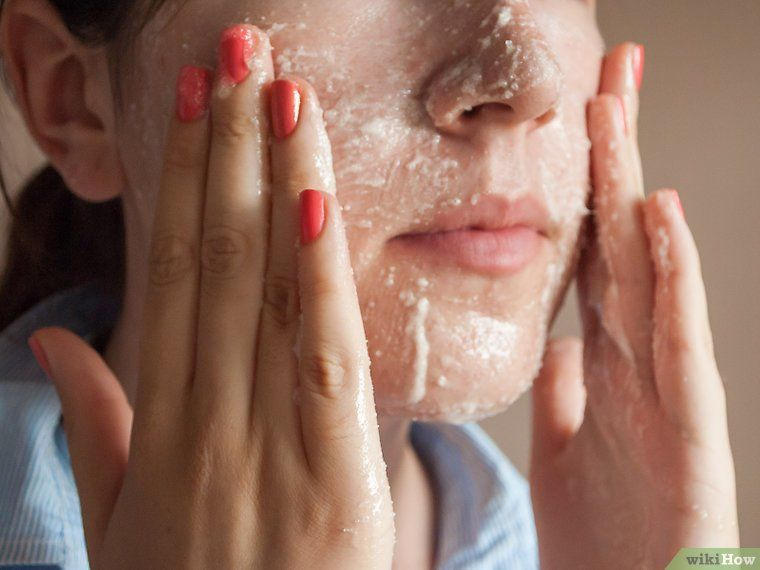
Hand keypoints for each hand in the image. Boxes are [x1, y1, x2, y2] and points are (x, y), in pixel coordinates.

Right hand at [29, 24, 393, 568]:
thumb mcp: (119, 523)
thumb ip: (93, 427)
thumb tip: (55, 334)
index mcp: (157, 424)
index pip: (169, 273)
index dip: (177, 181)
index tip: (189, 106)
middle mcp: (204, 419)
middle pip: (214, 259)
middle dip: (223, 149)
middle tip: (235, 53)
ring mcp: (265, 446)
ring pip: (267, 291)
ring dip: (272, 181)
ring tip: (279, 93)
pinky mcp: (331, 478)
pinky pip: (323, 359)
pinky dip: (319, 278)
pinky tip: (315, 201)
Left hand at [529, 43, 738, 567]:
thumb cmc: (601, 533)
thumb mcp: (564, 445)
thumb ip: (563, 388)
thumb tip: (558, 341)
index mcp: (601, 364)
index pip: (591, 256)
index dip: (582, 189)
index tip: (574, 119)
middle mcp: (635, 362)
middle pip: (619, 241)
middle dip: (614, 157)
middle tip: (608, 71)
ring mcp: (665, 389)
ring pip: (649, 272)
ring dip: (634, 189)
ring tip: (619, 110)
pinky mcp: (688, 430)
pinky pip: (677, 340)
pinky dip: (674, 277)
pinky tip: (660, 215)